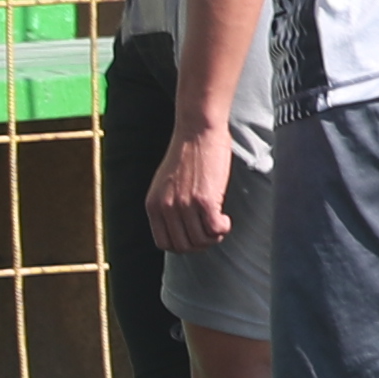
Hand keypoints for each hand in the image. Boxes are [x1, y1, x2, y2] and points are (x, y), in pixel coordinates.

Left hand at [149, 132, 232, 251]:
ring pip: (201, 240)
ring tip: (220, 223)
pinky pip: (215, 229)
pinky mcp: (205, 200)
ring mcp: (184, 205)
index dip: (184, 245)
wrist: (198, 131)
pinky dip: (223, 228)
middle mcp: (166, 208)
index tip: (196, 236)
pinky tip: (225, 219)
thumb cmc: (188, 152)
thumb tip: (183, 225)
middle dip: (201, 244)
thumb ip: (169, 204)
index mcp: (153, 205)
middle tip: (212, 231)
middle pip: (184, 246)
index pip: (164, 243)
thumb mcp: (167, 183)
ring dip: (214, 236)